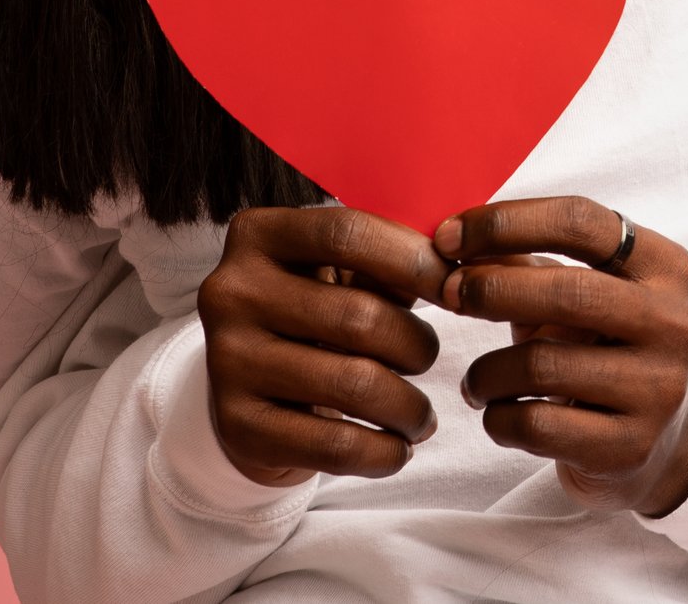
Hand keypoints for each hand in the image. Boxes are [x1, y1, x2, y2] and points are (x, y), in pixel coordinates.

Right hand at [192, 204, 450, 485]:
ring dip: (409, 407)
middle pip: (359, 316)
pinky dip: (384, 453)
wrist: (254, 391)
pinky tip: (396, 448)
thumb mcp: (343, 273)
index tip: (456, 288)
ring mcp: (227, 359)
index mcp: (259, 234)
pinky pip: (335, 445)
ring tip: (420, 415)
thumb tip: (460, 275)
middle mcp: (230, 291)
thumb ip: (390, 262)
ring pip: (354, 384)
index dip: (414, 260)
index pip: (348, 233)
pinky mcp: (237, 425)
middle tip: (427, 359)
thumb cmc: (317, 315)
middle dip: (416, 345)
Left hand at [437, 197, 687, 516]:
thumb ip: (524, 261)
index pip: (580, 222)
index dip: (504, 223)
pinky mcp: (630, 448)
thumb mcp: (578, 294)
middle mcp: (674, 324)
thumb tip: (452, 240)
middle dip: (490, 289)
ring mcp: (658, 390)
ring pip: (540, 366)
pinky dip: (498, 418)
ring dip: (486, 372)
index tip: (447, 237)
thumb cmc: (602, 350)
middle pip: (565, 291)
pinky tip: (500, 415)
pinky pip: (535, 426)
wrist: (660, 442)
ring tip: (476, 381)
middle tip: (448, 295)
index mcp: (665, 267)